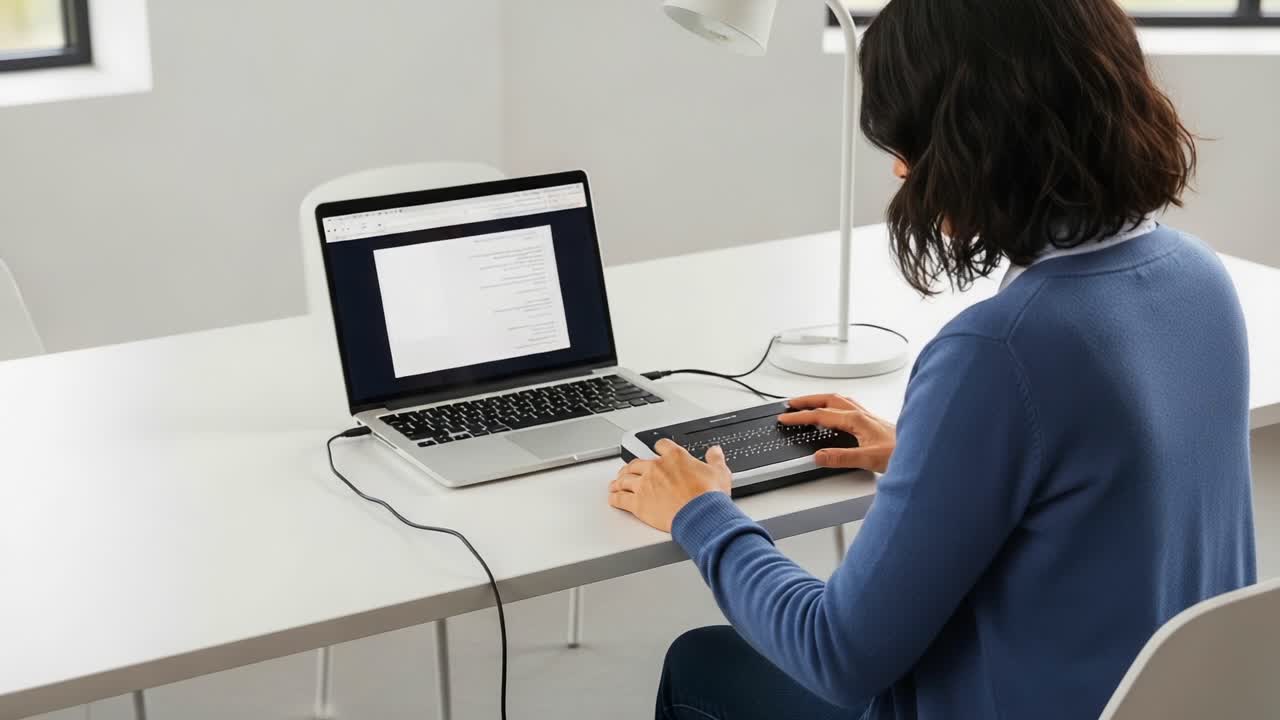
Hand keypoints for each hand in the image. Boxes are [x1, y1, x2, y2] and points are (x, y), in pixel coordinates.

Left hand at [608, 439, 732, 531]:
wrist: (700, 514)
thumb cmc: (709, 496)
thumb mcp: (719, 472)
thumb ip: (715, 459)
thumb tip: (715, 451)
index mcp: (675, 457)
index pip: (662, 446)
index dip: (659, 448)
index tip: (657, 450)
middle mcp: (656, 468)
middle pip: (637, 463)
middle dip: (632, 467)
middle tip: (629, 470)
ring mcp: (645, 485)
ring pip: (625, 479)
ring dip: (619, 481)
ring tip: (616, 484)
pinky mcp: (638, 503)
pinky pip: (621, 498)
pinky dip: (615, 498)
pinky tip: (613, 498)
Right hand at [778, 394, 895, 472]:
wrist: (923, 451)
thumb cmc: (902, 453)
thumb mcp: (869, 459)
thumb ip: (842, 458)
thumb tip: (818, 456)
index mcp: (857, 420)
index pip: (821, 415)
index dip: (801, 416)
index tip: (786, 418)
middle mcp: (862, 414)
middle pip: (828, 399)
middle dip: (807, 400)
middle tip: (791, 403)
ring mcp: (868, 416)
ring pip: (838, 400)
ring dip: (821, 400)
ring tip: (808, 403)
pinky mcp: (873, 422)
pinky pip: (848, 406)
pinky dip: (835, 405)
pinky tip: (836, 411)